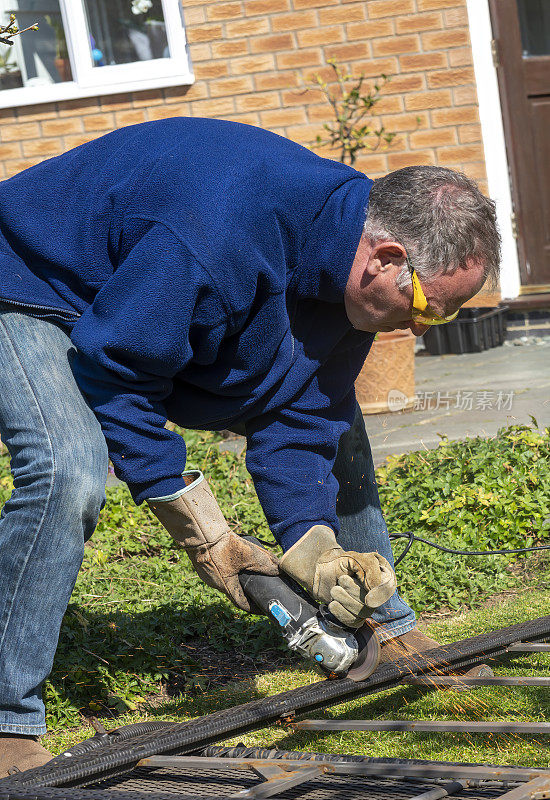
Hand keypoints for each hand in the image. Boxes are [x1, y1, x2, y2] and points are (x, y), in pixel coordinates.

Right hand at [148, 471, 278, 611]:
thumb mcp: (249, 555)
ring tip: (248, 570)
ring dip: (236, 577)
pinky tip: (233, 558)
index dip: (254, 607)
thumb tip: (281, 570)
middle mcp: (214, 583)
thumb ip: (266, 563)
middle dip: (246, 590)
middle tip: (259, 585)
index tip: (263, 606)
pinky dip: (227, 567)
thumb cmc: (223, 546)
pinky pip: (217, 569)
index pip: (242, 604)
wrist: (200, 531)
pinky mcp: (202, 562)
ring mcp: (206, 573)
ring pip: (225, 579)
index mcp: (225, 586)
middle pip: (233, 591)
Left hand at [280, 524, 395, 627]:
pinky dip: (340, 613)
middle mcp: (378, 592)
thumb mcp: (355, 558)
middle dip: (353, 592)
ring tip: (335, 590)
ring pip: (362, 612)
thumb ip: (369, 569)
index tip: (367, 599)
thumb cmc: (340, 563)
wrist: (323, 572)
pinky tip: (333, 603)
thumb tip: (375, 589)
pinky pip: (353, 621)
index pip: (388, 588)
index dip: (380, 594)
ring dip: (344, 600)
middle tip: (341, 580)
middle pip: (372, 602)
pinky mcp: (356, 617)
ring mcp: (367, 606)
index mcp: (382, 575)